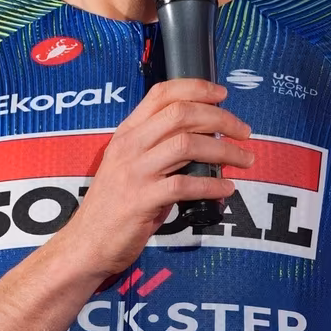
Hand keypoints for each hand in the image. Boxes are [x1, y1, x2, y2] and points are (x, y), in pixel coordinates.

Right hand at [65, 79, 252, 278]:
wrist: (86, 242)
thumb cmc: (114, 206)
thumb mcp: (130, 166)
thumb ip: (159, 150)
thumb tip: (204, 141)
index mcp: (127, 133)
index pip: (161, 94)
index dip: (196, 88)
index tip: (222, 95)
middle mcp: (129, 146)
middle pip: (181, 114)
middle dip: (220, 119)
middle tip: (243, 132)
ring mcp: (134, 172)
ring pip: (187, 145)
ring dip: (224, 150)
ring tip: (244, 159)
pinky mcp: (141, 200)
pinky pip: (185, 185)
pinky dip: (212, 186)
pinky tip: (226, 189)